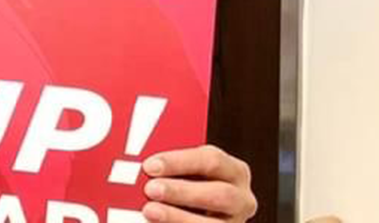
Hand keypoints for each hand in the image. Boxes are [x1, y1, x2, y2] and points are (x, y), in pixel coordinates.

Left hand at [141, 145, 257, 221]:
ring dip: (178, 217)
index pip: (211, 160)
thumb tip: (137, 163)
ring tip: (149, 211)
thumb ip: (168, 168)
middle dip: (182, 191)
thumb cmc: (183, 184)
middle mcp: (242, 199)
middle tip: (150, 189)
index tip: (149, 166)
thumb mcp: (183, 172)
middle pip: (219, 194)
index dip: (179, 162)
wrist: (191, 210)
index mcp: (233, 170)